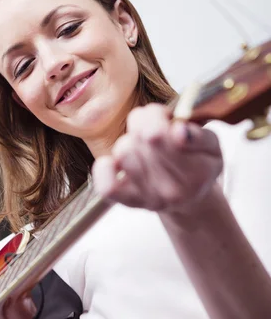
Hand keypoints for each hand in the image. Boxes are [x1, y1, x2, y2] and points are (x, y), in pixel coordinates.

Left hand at [92, 103, 222, 214]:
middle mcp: (172, 190)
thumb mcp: (212, 146)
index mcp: (196, 173)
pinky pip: (107, 185)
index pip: (159, 134)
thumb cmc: (198, 165)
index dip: (157, 116)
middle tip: (154, 128)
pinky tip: (116, 162)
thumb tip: (179, 131)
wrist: (189, 201)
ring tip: (142, 146)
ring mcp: (148, 198)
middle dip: (145, 123)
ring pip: (123, 151)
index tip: (166, 119)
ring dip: (130, 142)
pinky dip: (106, 168)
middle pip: (141, 137)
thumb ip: (200, 136)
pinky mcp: (127, 202)